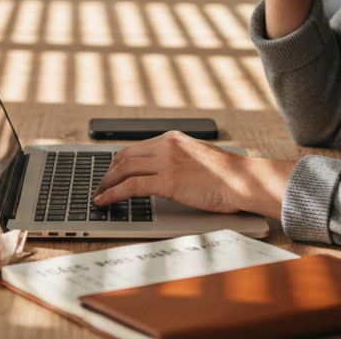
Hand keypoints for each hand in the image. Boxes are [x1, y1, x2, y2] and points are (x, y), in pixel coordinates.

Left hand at [93, 131, 295, 217]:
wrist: (242, 180)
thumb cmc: (227, 176)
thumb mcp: (199, 159)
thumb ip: (179, 161)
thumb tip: (165, 175)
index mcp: (173, 139)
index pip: (136, 147)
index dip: (119, 162)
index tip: (111, 172)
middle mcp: (166, 146)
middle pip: (125, 156)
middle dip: (109, 173)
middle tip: (100, 186)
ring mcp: (165, 162)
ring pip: (123, 169)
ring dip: (106, 184)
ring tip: (99, 196)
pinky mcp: (167, 180)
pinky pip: (131, 186)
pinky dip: (113, 193)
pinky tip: (105, 201)